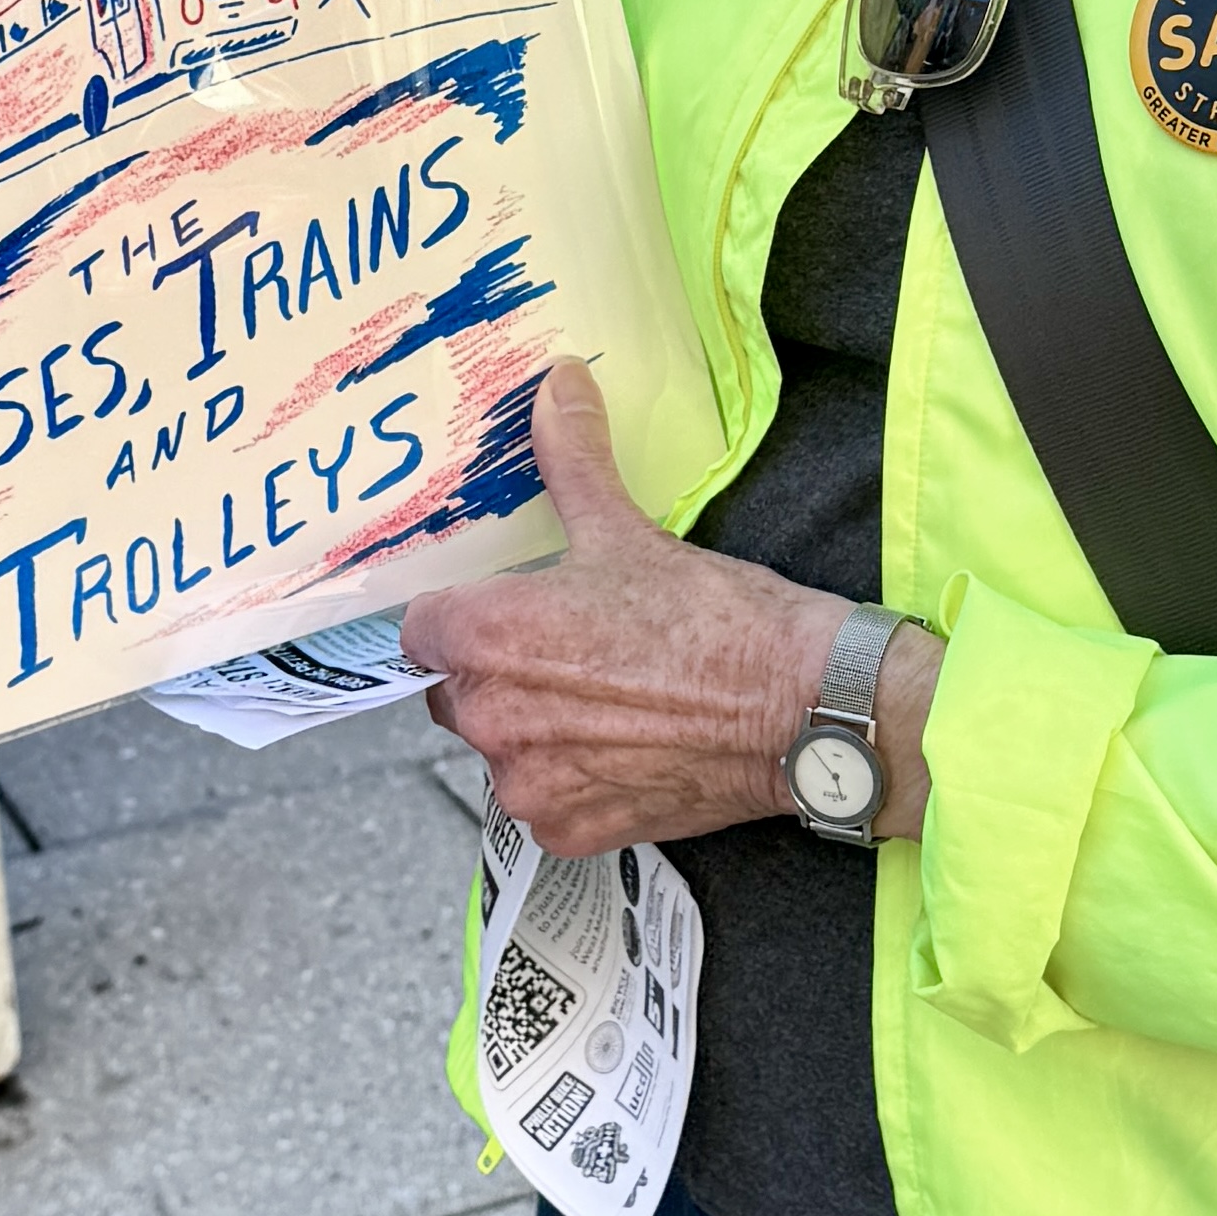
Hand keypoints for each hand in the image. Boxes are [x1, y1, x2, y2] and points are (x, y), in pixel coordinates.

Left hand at [402, 360, 861, 859]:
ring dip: (533, 728)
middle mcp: (489, 720)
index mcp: (486, 639)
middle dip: (494, 670)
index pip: (420, 628)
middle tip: (561, 647)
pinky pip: (546, 802)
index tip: (494, 607)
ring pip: (501, 750)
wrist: (796, 710)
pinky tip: (624, 746)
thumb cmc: (710, 619)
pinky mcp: (570, 832)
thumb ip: (572, 456)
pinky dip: (574, 780)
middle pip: (455, 691)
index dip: (458, 613)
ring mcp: (528, 785)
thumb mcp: (627, 530)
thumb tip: (554, 383)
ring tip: (602, 697)